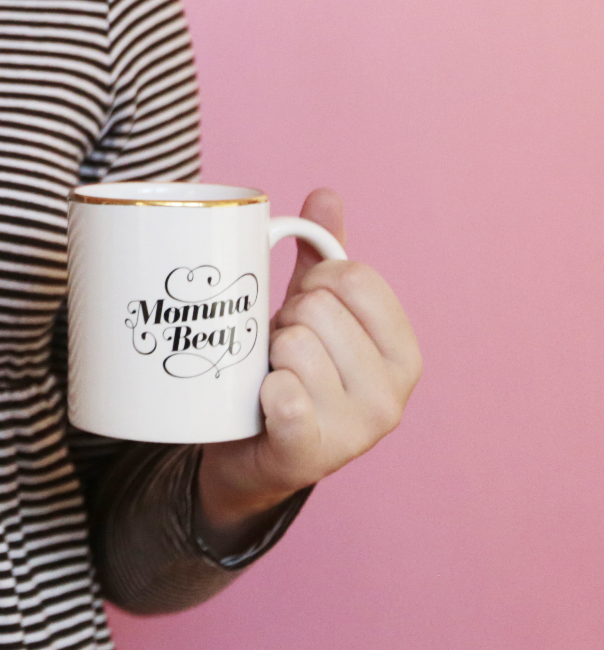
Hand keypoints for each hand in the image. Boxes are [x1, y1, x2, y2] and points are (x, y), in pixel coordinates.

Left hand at [196, 188, 421, 549]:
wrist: (246, 450)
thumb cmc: (287, 368)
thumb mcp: (309, 306)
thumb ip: (323, 252)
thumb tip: (325, 194)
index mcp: (403, 353)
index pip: (356, 277)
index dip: (315, 282)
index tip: (304, 309)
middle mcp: (393, 395)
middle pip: (318, 308)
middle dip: (284, 319)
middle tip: (279, 350)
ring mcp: (357, 432)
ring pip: (293, 344)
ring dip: (265, 354)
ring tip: (268, 375)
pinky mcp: (311, 455)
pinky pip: (283, 396)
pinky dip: (263, 390)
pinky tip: (262, 401)